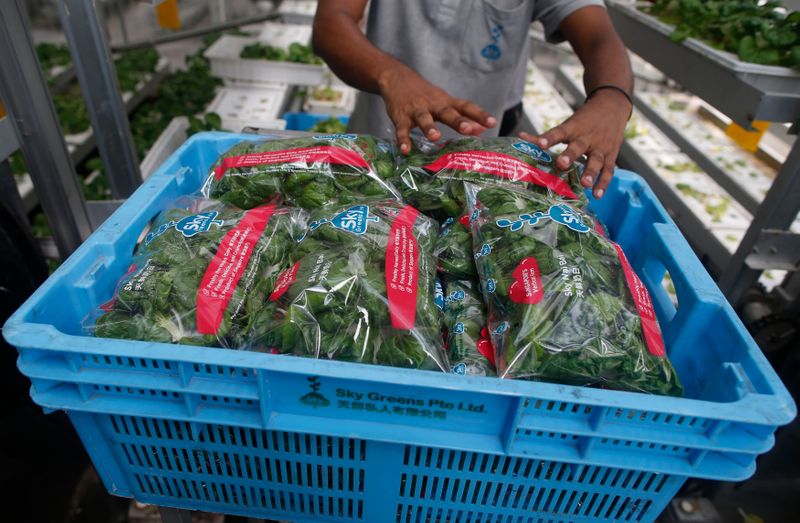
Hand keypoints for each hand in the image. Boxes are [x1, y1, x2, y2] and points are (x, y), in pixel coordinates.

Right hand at [377, 65, 496, 152]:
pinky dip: (403, 140)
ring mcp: (416, 110)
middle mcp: (433, 105)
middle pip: (447, 113)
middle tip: (469, 129)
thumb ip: (462, 116)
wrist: (397, 78)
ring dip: (430, 127)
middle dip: (458, 121)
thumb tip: (482, 130)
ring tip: (436, 137)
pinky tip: (405, 150)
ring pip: (424, 118)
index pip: (466, 107)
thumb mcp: (445, 102)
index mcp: (446, 102)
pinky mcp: (401, 117)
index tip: (492, 123)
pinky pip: (402, 129)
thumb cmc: (426, 95)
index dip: (479, 114)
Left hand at [520, 89, 629, 197]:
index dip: (549, 138)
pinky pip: (608, 171)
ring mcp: (600, 147)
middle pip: (578, 147)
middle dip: (570, 155)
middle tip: (562, 164)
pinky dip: (603, 183)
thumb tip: (520, 136)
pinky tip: (597, 196)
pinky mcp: (611, 155)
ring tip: (584, 184)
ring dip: (590, 172)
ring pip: (596, 160)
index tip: (540, 144)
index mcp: (573, 128)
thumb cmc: (583, 120)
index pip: (559, 132)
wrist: (612, 105)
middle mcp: (586, 138)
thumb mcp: (567, 124)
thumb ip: (546, 135)